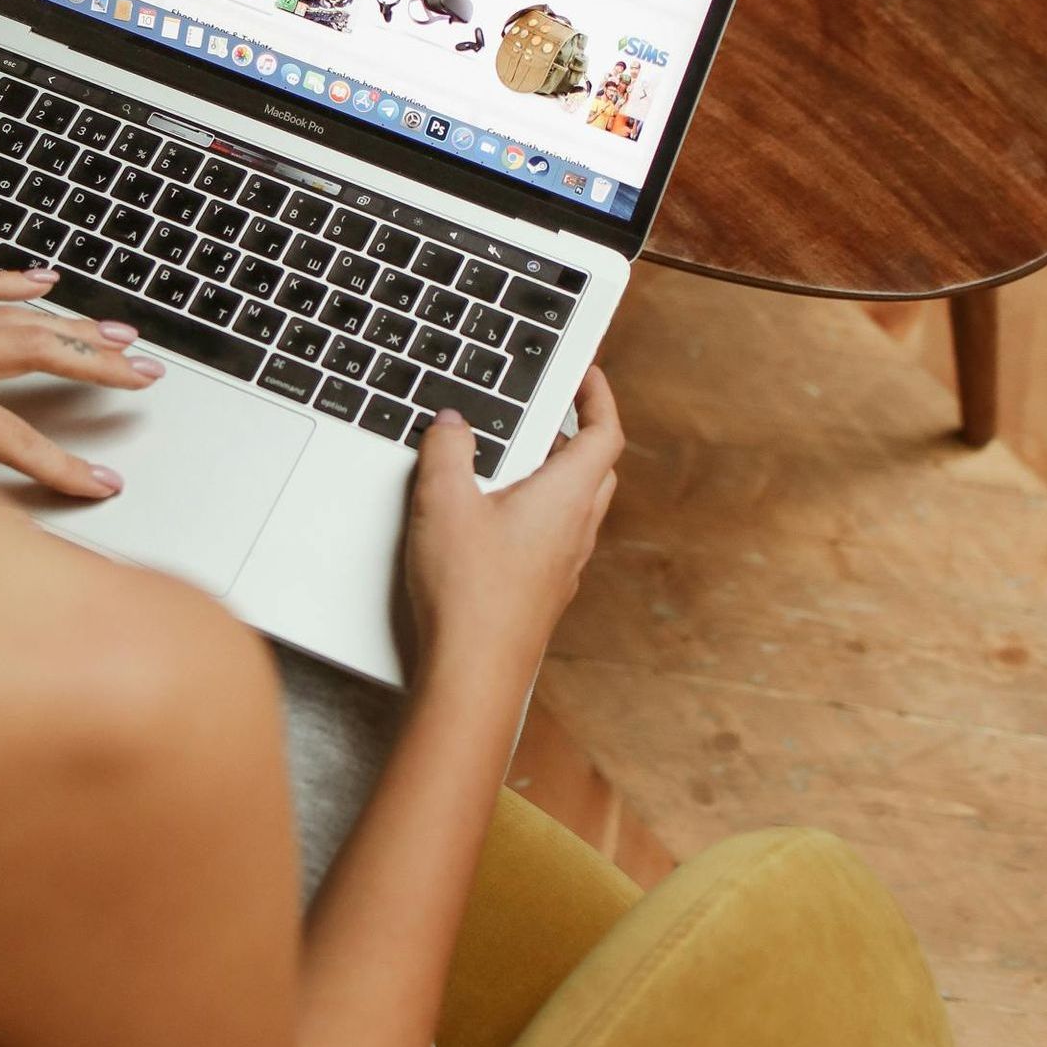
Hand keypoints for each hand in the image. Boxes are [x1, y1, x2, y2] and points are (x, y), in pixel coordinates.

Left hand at [0, 268, 161, 498]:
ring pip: (13, 315)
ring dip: (72, 324)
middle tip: (145, 375)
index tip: (102, 482)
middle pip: (36, 353)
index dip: (65, 466)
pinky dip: (9, 282)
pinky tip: (44, 281)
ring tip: (120, 335)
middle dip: (97, 365)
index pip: (18, 438)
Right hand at [402, 368, 622, 687]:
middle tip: (550, 410)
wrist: (475, 673)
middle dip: (577, 432)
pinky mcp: (544, 589)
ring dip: (559, 472)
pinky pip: (556, 534)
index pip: (603, 433)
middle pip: (596, 467)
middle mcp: (576, 530)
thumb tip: (451, 422)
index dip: (598, 396)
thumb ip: (447, 451)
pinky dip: (540, 509)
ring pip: (578, 503)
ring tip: (516, 458)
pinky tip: (495, 516)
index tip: (586, 373)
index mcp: (565, 498)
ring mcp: (564, 565)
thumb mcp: (443, 502)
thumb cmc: (469, 591)